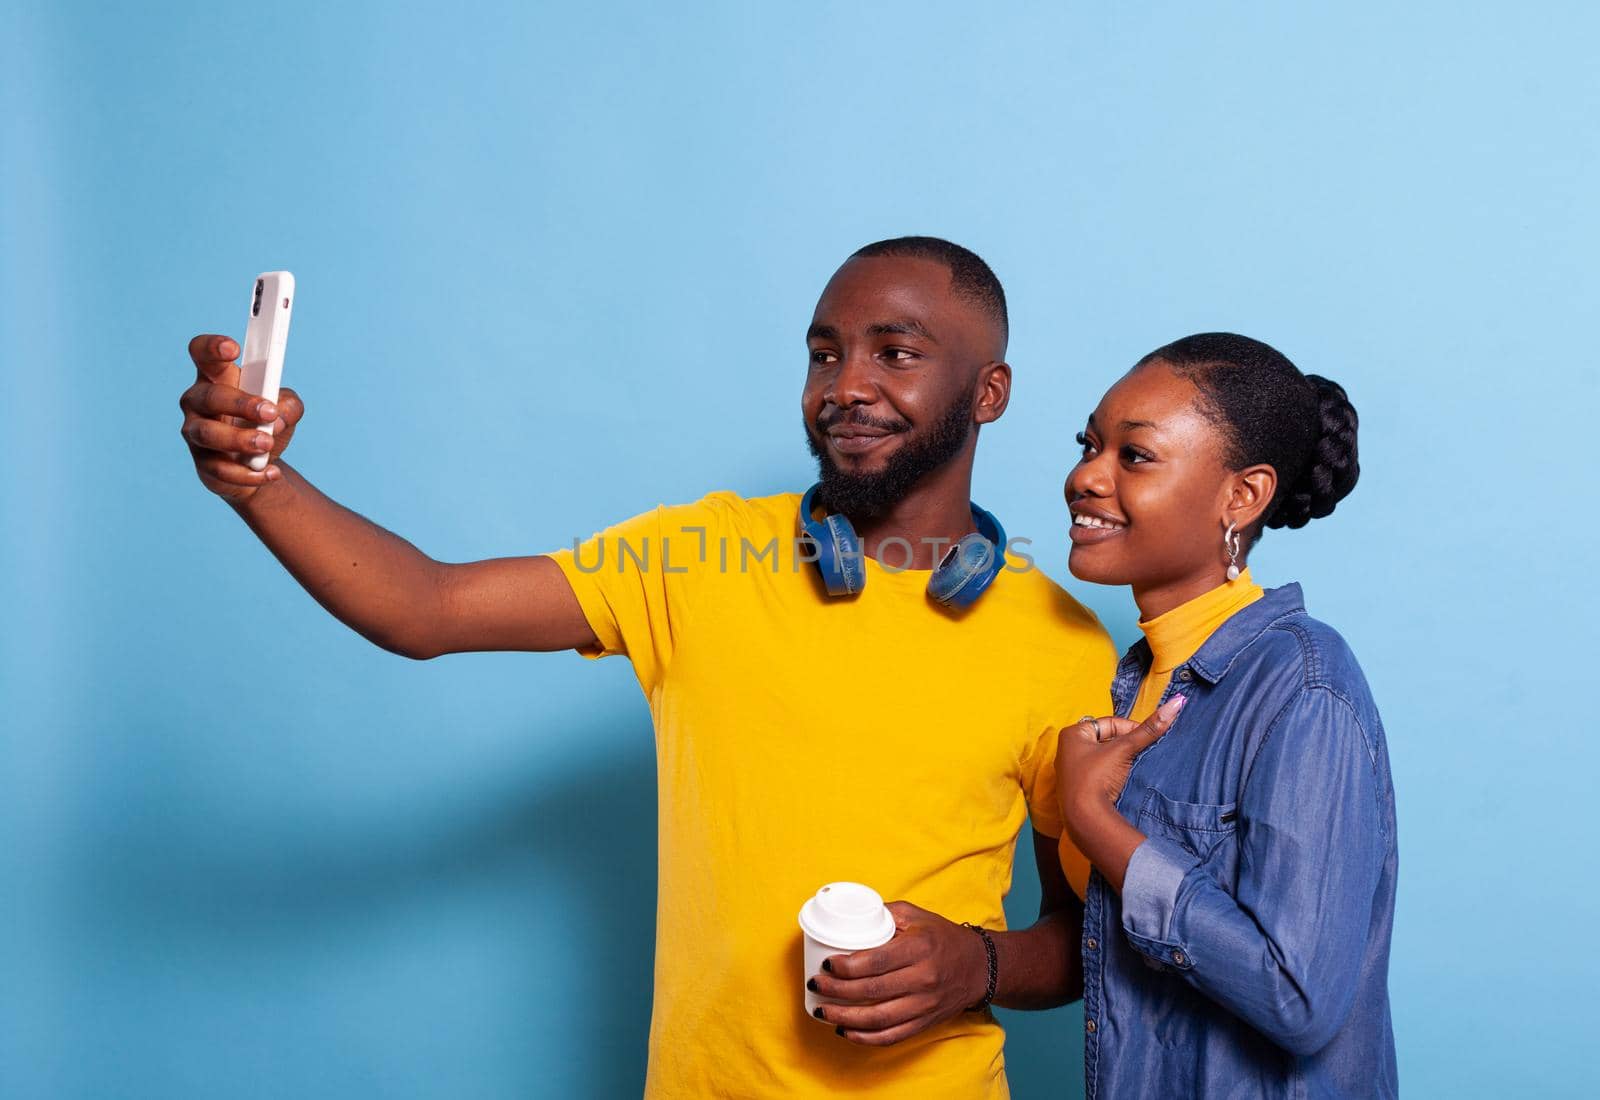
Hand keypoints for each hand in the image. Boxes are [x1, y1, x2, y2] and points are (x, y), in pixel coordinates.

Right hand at [180, 334, 305, 503]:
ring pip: (208, 433)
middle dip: (240, 404)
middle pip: (209, 396)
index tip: (233, 349)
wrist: (258, 465)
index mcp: (216, 378)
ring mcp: (196, 433)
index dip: (212, 347)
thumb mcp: (285, 409)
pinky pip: (220, 470)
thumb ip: (288, 404)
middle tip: (269, 413)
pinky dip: (248, 473)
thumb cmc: (265, 425)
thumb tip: (278, 417)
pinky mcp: (203, 464)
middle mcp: (198, 402)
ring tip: (267, 444)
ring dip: (240, 439)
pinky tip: (270, 472)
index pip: (202, 353)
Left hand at [807, 901, 987, 1046]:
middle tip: (816, 984)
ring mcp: (924, 1005)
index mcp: (919, 949)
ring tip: (822, 1011)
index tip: (826, 964)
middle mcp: (923, 979)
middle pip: (871, 991)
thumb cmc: (942, 938)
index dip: (845, 966)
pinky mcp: (924, 1023)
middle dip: (836, 991)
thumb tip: (848, 916)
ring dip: (844, 1018)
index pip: (875, 962)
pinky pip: (890, 1036)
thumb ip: (883, 914)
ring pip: (877, 1019)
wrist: (979, 967)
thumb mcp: (916, 915)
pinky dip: (864, 1038)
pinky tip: (845, 1030)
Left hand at [1056, 695, 1184, 849]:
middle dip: (1125, 745)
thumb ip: (1149, 729)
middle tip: (1141, 754)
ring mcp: (1071, 770)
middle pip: (1106, 740)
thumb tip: (1176, 703)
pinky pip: (1099, 773)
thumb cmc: (1098, 778)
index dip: (1131, 729)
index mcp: (1072, 734)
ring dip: (1120, 760)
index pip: (1109, 723)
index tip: (1146, 740)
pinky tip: (1123, 781)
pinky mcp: (1077, 788)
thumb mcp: (1124, 750)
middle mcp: (1067, 750)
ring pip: (1104, 757)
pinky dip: (1112, 774)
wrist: (1086, 819)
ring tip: (1133, 768)